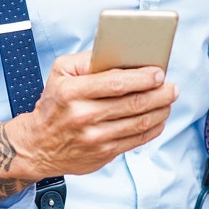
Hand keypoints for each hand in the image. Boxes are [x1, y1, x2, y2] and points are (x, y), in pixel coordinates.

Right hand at [6, 51, 178, 179]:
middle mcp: (83, 116)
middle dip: (160, 94)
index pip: (115, 83)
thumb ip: (88, 59)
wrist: (36, 146)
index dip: (142, 78)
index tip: (159, 72)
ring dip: (161, 110)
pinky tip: (159, 118)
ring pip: (139, 123)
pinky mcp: (103, 154)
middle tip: (172, 87)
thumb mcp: (60, 73)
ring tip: (169, 100)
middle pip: (133, 104)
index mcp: (72, 92)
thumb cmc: (53, 104)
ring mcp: (94, 138)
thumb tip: (120, 54)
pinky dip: (153, 128)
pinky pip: (136, 141)